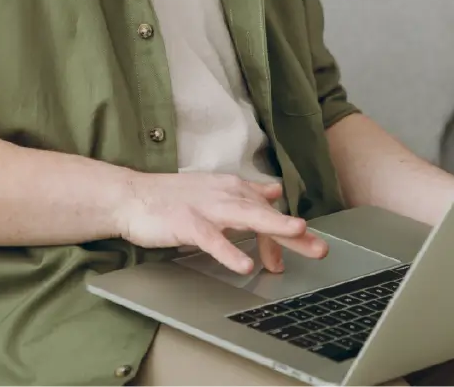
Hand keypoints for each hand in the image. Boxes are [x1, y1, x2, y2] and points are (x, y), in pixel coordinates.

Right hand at [117, 172, 328, 273]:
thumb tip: (275, 191)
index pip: (267, 211)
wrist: (132, 196)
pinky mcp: (187, 224)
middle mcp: (225, 195)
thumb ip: (247, 192)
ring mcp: (206, 208)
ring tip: (297, 233)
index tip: (289, 256)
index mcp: (233, 189)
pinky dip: (229, 251)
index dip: (282, 233)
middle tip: (320, 247)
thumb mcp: (216, 190)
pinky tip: (244, 264)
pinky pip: (212, 239)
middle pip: (266, 214)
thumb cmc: (173, 198)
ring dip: (273, 225)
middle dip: (295, 231)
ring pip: (247, 217)